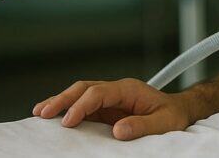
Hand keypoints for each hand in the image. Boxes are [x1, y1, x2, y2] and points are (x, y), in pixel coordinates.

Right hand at [32, 78, 192, 139]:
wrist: (179, 111)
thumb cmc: (173, 116)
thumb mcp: (164, 123)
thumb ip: (142, 126)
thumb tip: (118, 131)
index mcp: (128, 89)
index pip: (98, 92)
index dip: (81, 105)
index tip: (68, 121)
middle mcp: (116, 90)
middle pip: (84, 88)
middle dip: (63, 99)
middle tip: (44, 113)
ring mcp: (109, 98)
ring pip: (80, 94)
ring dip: (60, 102)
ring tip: (40, 113)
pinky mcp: (106, 108)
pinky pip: (83, 106)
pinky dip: (67, 109)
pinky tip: (53, 117)